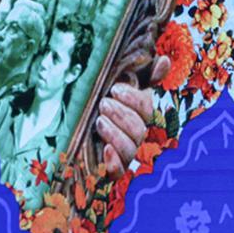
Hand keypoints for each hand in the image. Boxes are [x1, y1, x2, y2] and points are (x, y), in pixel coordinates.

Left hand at [95, 55, 169, 177]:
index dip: (134, 99)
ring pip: (130, 149)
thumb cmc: (95, 107)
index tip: (115, 89)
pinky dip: (114, 162)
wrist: (69, 134)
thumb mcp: (114, 88)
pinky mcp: (110, 172)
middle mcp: (134, 136)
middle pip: (139, 129)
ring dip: (116, 134)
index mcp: (137, 115)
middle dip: (122, 115)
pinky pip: (119, 172)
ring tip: (99, 121)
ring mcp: (123, 155)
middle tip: (103, 104)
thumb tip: (164, 60)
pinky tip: (105, 150)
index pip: (146, 109)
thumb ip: (141, 76)